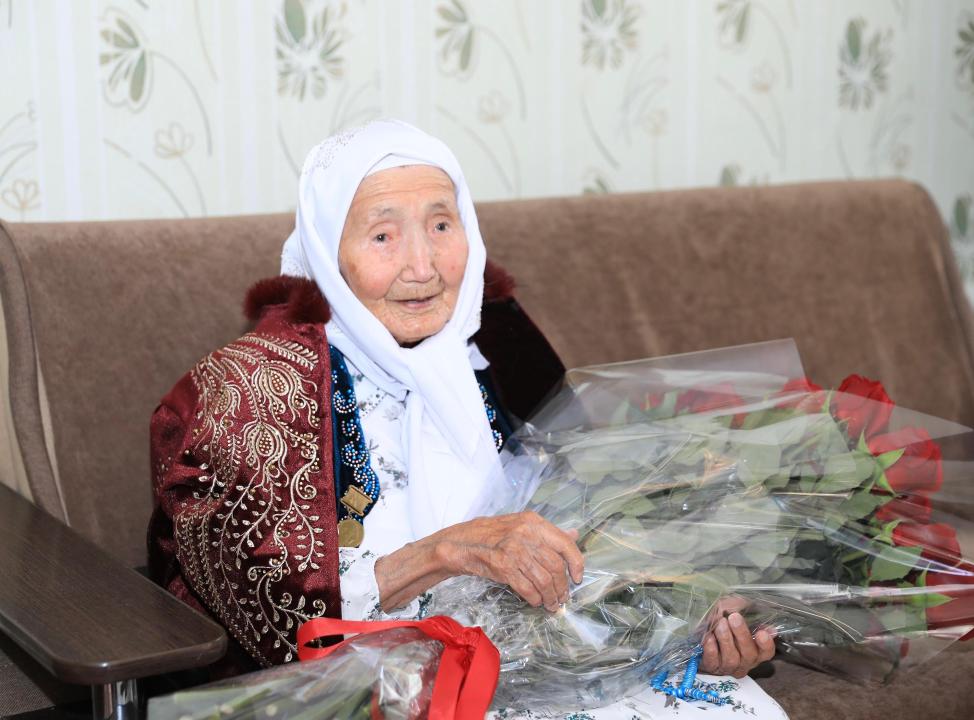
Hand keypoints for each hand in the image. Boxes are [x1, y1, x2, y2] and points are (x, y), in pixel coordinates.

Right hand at [436, 511, 584, 611]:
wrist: (464, 543)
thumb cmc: (495, 534)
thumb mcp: (523, 525)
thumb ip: (549, 533)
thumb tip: (575, 536)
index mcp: (534, 522)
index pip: (565, 544)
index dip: (576, 563)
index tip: (578, 578)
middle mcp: (526, 534)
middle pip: (555, 567)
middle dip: (562, 587)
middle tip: (562, 598)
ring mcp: (514, 550)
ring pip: (544, 580)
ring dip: (550, 597)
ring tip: (551, 604)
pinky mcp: (503, 567)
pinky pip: (527, 589)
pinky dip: (535, 599)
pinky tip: (536, 601)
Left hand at [700, 611, 775, 677]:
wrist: (702, 646)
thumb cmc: (725, 631)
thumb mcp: (736, 622)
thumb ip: (746, 616)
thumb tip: (750, 606)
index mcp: (755, 651)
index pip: (767, 652)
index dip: (766, 644)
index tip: (761, 633)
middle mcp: (744, 662)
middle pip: (749, 653)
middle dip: (742, 634)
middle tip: (734, 617)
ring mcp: (728, 667)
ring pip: (731, 658)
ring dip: (726, 639)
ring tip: (720, 623)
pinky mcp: (712, 667)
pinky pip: (713, 661)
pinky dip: (711, 649)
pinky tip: (709, 637)